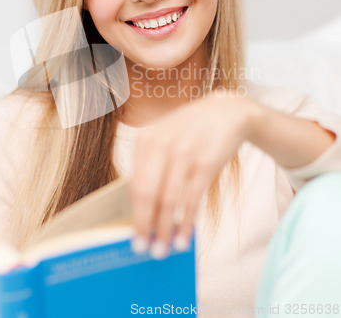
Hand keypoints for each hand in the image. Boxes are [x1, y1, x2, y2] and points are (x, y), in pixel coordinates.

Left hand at [130, 89, 258, 258]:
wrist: (227, 111)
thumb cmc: (191, 131)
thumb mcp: (165, 138)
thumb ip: (151, 165)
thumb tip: (142, 209)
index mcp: (146, 139)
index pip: (135, 184)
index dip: (134, 213)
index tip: (134, 234)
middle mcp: (161, 144)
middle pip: (147, 193)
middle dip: (145, 225)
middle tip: (144, 249)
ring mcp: (184, 153)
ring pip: (169, 200)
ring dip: (165, 229)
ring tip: (164, 249)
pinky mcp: (205, 162)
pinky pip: (192, 199)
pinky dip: (186, 222)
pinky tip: (185, 236)